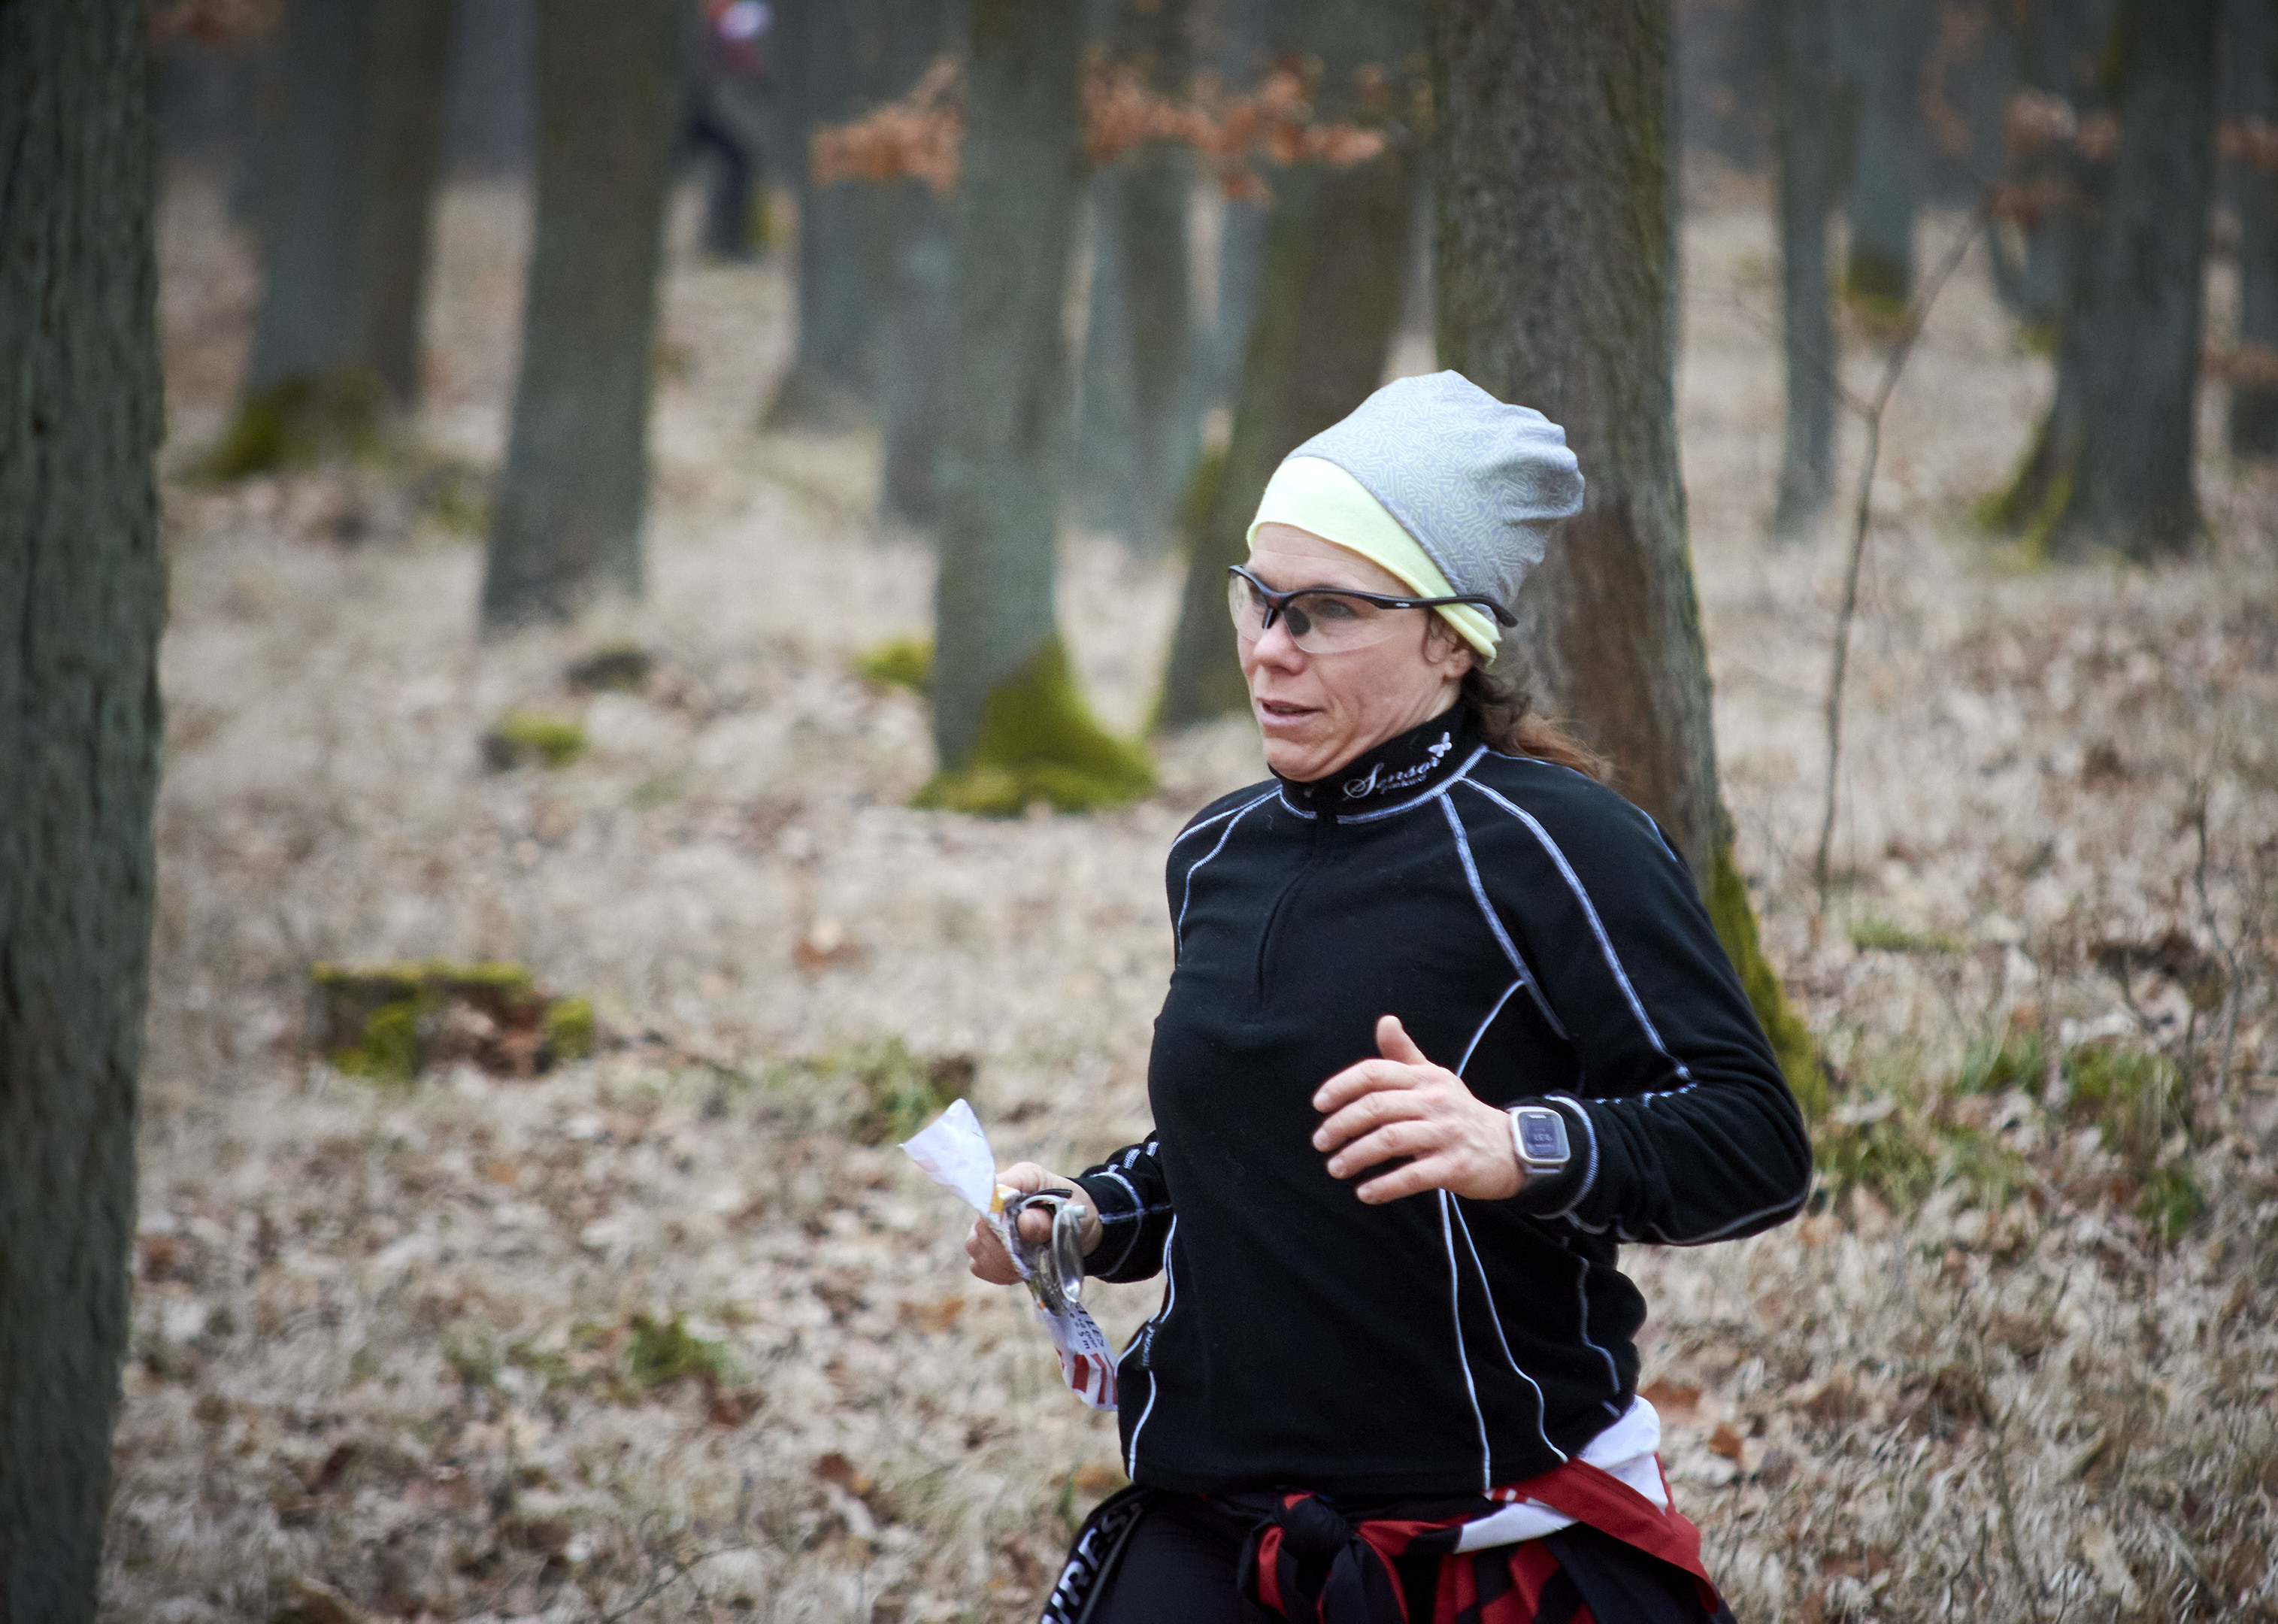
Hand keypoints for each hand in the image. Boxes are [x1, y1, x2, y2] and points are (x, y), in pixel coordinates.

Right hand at [964, 1161, 1100, 1284]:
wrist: (1077, 1226)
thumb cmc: (1072, 1211)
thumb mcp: (1070, 1211)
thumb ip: (1047, 1217)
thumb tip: (1024, 1223)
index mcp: (1020, 1179)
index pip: (992, 1194)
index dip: (1000, 1219)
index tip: (1017, 1239)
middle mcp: (996, 1199)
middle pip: (981, 1226)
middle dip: (1005, 1249)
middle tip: (1028, 1257)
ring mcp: (986, 1223)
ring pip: (975, 1246)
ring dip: (1001, 1263)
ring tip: (1025, 1265)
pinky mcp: (984, 1246)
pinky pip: (979, 1264)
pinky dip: (997, 1272)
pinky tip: (1016, 1271)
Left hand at [1311, 1015, 1523, 1203]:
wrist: (1509, 1148)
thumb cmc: (1459, 1111)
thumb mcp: (1435, 1078)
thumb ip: (1404, 1054)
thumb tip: (1384, 1021)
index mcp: (1426, 1077)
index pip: (1374, 1072)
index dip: (1341, 1086)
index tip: (1318, 1104)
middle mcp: (1436, 1100)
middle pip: (1376, 1107)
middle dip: (1341, 1125)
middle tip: (1320, 1143)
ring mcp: (1446, 1133)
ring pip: (1389, 1140)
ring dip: (1355, 1155)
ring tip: (1335, 1168)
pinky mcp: (1455, 1166)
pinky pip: (1412, 1176)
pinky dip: (1384, 1186)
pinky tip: (1364, 1193)